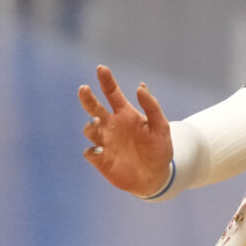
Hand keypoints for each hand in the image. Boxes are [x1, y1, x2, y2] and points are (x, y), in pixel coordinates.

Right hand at [76, 65, 173, 195]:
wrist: (156, 177)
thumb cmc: (159, 149)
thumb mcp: (161, 126)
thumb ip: (152, 106)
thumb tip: (140, 86)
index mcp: (125, 113)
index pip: (112, 93)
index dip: (106, 80)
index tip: (101, 68)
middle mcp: (111, 125)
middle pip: (94, 107)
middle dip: (87, 98)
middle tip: (84, 89)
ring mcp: (105, 142)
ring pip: (90, 129)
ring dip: (91, 124)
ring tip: (97, 121)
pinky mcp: (101, 160)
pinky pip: (91, 152)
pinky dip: (92, 150)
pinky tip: (98, 149)